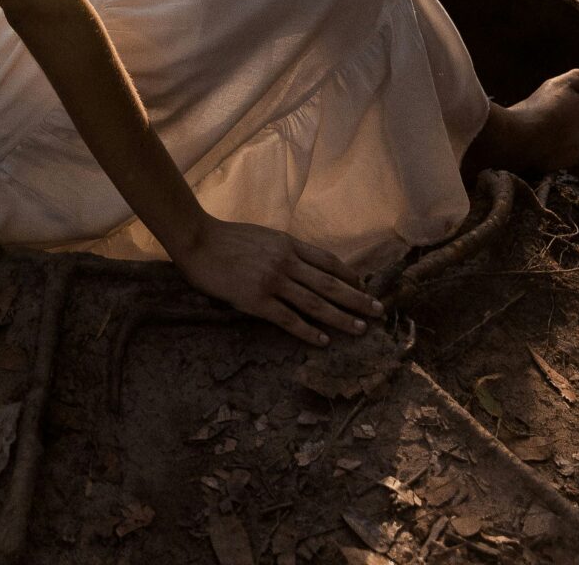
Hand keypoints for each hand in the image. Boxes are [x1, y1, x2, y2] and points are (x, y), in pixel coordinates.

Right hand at [173, 217, 383, 345]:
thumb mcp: (264, 236)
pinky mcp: (257, 300)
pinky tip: (323, 341)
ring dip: (340, 317)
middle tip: (378, 311)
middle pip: (330, 283)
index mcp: (288, 244)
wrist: (199, 241)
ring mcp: (273, 281)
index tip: (365, 289)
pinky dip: (308, 331)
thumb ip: (285, 250)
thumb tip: (303, 264)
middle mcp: (286, 261)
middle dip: (356, 299)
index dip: (349, 276)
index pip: (328, 262)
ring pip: (315, 302)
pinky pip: (289, 319)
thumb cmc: (228, 238)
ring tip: (360, 329)